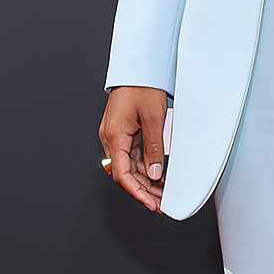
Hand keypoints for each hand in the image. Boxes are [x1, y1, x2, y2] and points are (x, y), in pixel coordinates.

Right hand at [99, 86, 169, 213]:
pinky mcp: (123, 133)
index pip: (122, 174)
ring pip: (128, 167)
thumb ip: (154, 148)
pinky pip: (131, 156)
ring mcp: (116, 136)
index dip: (137, 192)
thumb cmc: (142, 88)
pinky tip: (157, 176)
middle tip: (160, 203)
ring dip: (144, 181)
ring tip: (162, 193)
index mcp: (114, 136)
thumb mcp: (154, 118)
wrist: (138, 69)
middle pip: (125, 174)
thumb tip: (155, 173)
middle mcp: (111, 138)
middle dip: (143, 190)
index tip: (150, 204)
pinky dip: (144, 168)